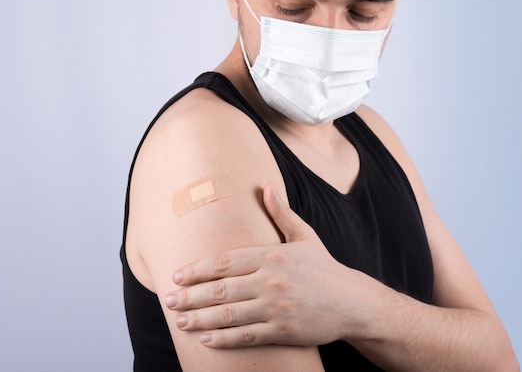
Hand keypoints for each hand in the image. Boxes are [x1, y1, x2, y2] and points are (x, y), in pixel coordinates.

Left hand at [165, 183, 365, 348]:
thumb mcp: (304, 236)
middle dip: (191, 296)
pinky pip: (247, 336)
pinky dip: (224, 339)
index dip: (198, 269)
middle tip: (169, 301)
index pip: (225, 262)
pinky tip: (206, 339)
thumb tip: (267, 185)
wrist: (354, 303)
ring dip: (200, 319)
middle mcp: (271, 281)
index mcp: (272, 255)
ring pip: (230, 315)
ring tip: (180, 322)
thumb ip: (281, 212)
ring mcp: (277, 308)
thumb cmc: (324, 269)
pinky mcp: (284, 331)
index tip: (177, 275)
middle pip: (221, 289)